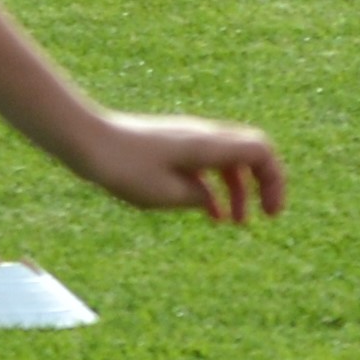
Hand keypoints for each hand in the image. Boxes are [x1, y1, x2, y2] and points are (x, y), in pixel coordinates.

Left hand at [77, 110, 286, 223]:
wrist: (84, 141)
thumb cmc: (122, 166)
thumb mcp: (165, 194)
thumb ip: (197, 198)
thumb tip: (210, 200)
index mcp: (207, 144)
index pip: (261, 152)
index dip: (275, 181)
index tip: (271, 212)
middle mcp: (201, 136)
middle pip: (249, 155)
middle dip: (261, 185)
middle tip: (266, 215)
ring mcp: (185, 139)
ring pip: (225, 162)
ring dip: (236, 191)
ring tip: (235, 223)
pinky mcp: (168, 146)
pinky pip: (203, 165)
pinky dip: (212, 186)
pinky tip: (210, 213)